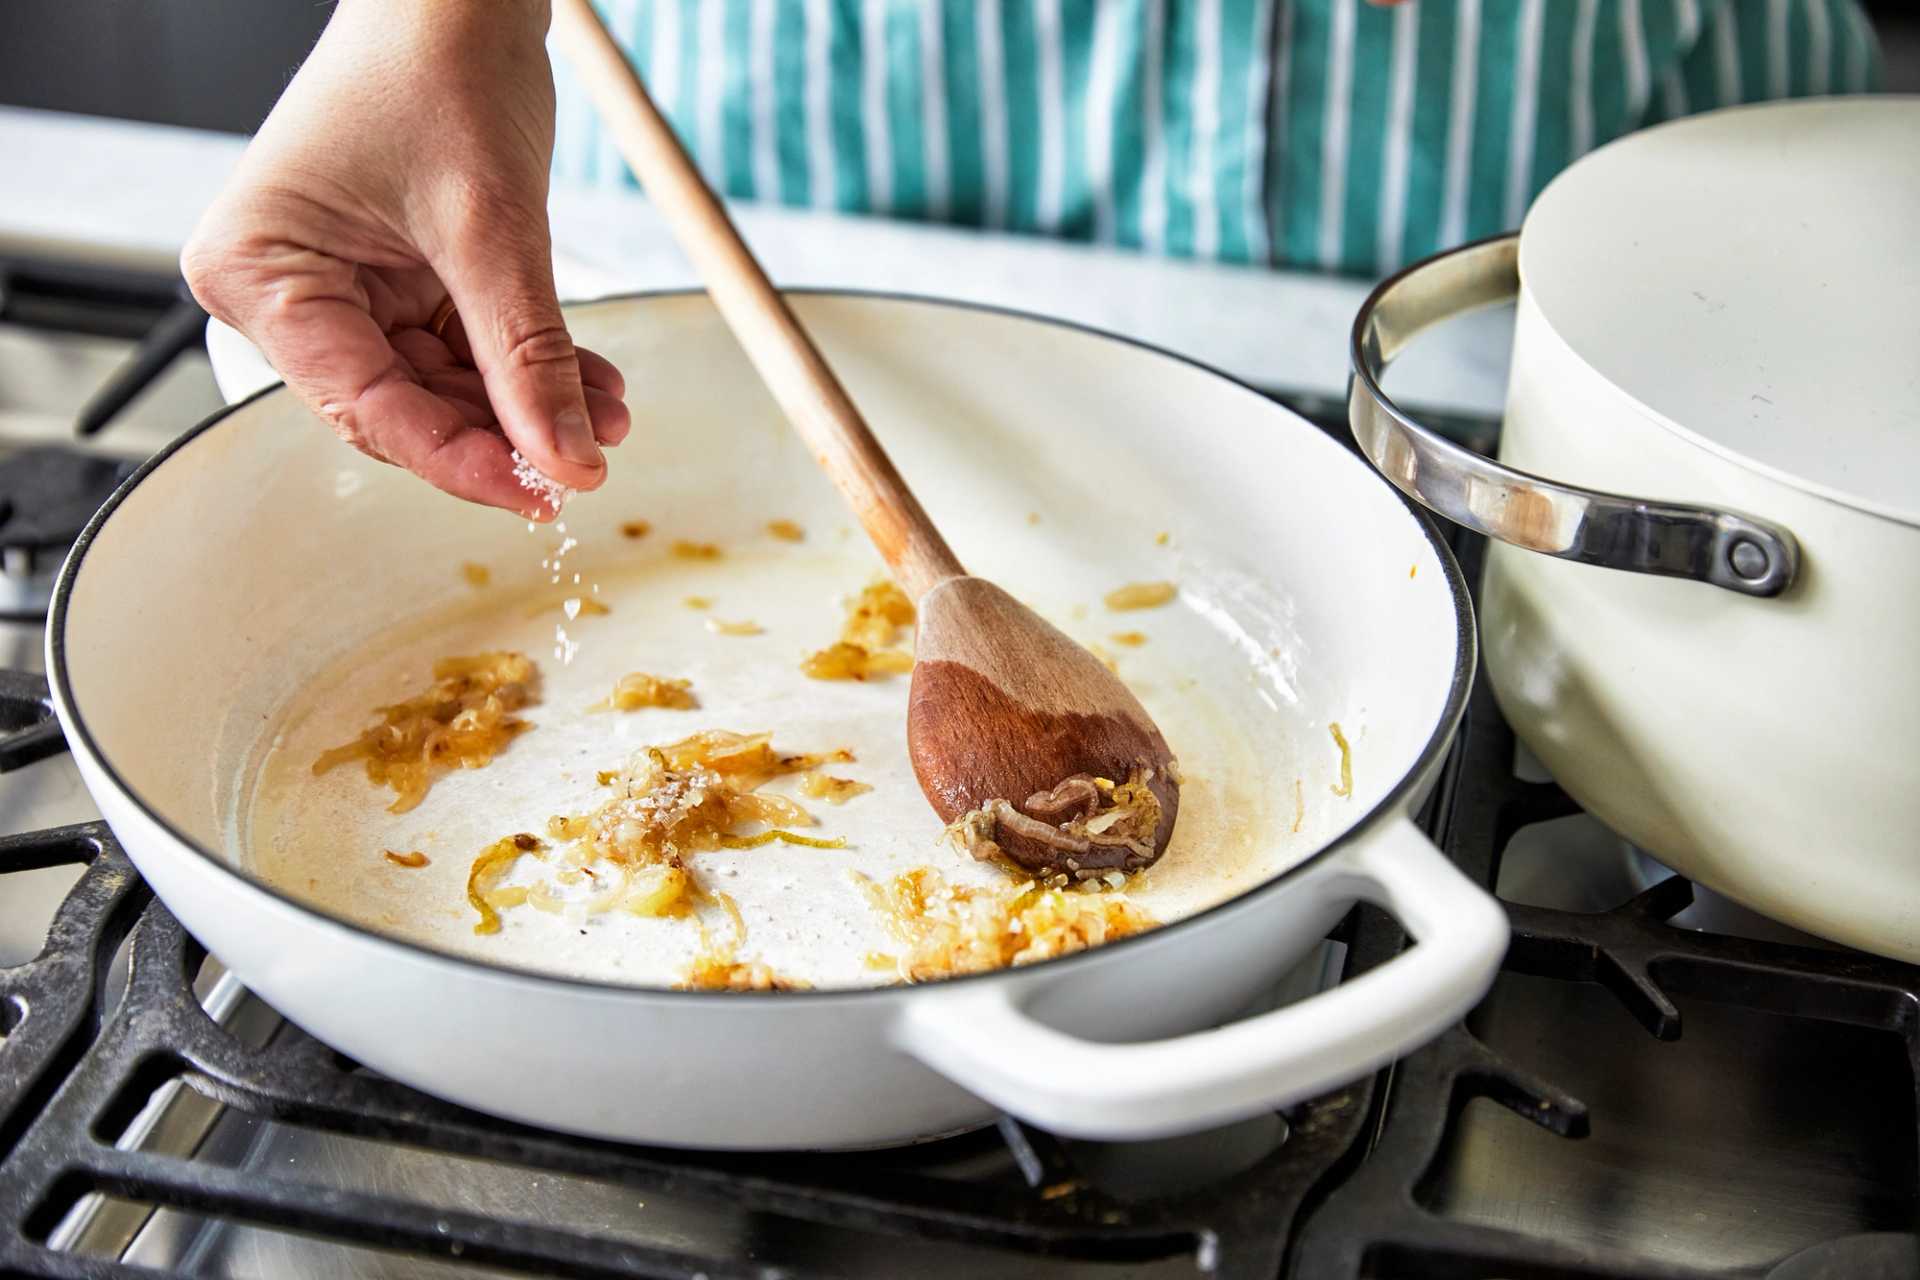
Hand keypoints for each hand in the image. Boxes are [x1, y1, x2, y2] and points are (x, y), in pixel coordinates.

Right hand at [182, 0, 626, 516]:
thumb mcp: (494, 229)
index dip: (459, 460)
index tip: (542, 494)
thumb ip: (528, 356)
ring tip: (608, 416)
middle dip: (503, 433)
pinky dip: (528, 367)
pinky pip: (466, 348)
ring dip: (529, 405)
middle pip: (403, 407)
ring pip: (444, 386)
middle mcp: (285, 290)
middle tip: (586, 464)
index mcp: (260, 274)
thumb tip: (568, 463)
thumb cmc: (442, 68)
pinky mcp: (399, 279)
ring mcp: (343, 286)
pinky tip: (592, 386)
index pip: (365, 406)